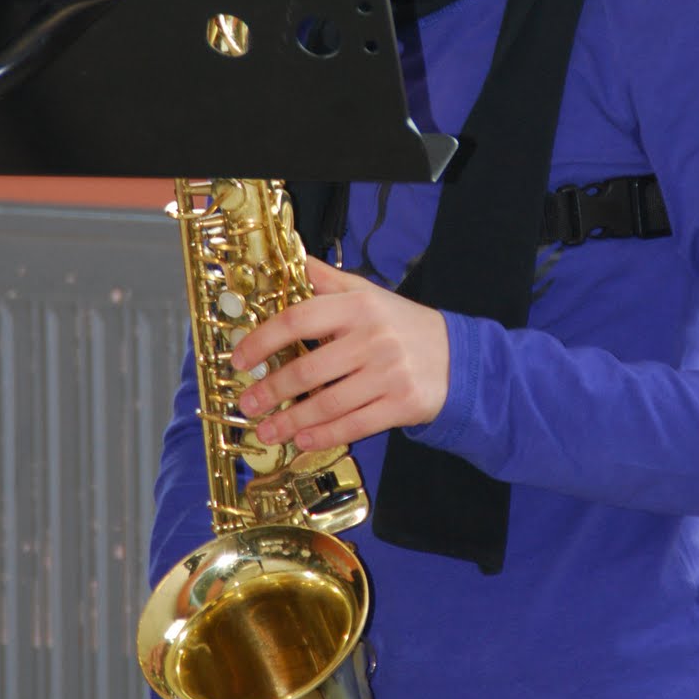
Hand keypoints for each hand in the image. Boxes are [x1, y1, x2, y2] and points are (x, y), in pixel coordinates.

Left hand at [232, 257, 449, 450]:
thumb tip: (291, 258)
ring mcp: (389, 373)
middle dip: (271, 390)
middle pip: (309, 369)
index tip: (240, 359)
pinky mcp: (402, 403)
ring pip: (328, 403)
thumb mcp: (367, 293)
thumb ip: (327, 281)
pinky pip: (355, 424)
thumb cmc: (401, 325)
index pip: (299, 319)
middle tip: (247, 403)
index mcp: (358, 306)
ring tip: (267, 430)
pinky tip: (303, 440)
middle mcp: (373, 338)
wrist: (457, 356)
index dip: (263, 340)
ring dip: (291, 420)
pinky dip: (325, 435)